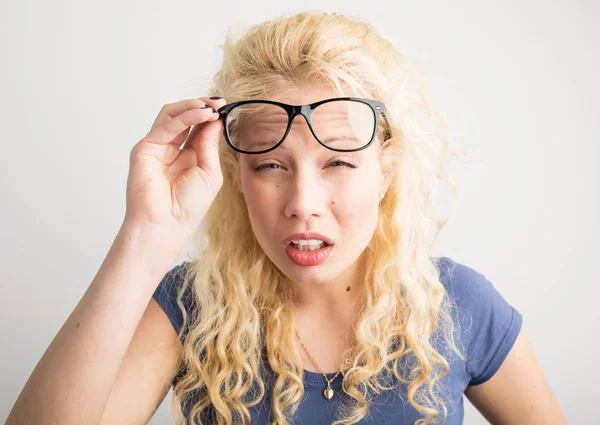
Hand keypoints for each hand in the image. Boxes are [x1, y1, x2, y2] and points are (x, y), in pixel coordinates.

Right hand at [123, 96, 226, 245]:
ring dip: (193, 106)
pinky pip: (166, 125)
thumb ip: (210, 145)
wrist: (167, 224)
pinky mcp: (145, 148)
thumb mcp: (210, 172)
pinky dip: (185, 116)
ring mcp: (157, 147)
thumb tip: (215, 119)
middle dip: (203, 106)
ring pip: (172, 115)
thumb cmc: (188, 206)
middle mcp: (172, 149)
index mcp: (189, 156)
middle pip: (184, 116)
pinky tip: (202, 114)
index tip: (227, 107)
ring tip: (212, 106)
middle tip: (220, 102)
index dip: (212, 116)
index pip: (198, 127)